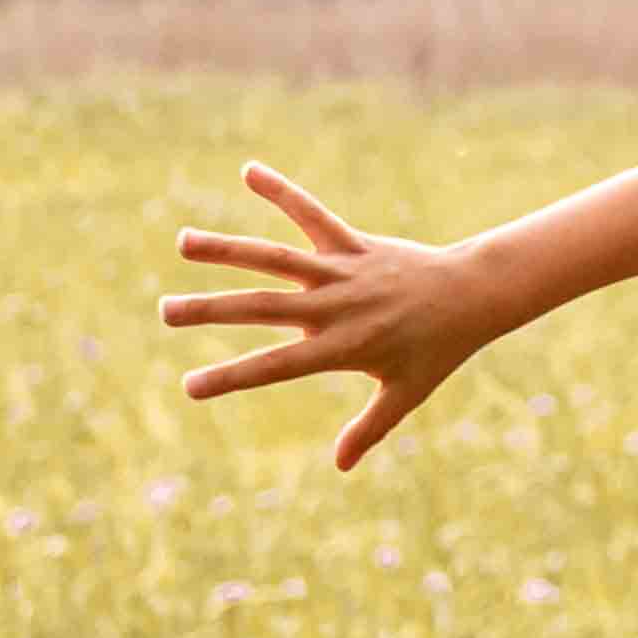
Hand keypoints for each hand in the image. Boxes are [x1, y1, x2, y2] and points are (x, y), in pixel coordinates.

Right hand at [159, 163, 518, 469]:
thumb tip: (340, 466)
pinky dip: (282, 193)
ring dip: (227, 249)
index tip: (189, 387)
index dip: (230, 377)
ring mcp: (342, 271)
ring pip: (275, 258)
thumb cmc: (438, 350)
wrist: (472, 295)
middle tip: (164, 311)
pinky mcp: (353, 243)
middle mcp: (334, 307)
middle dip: (210, 310)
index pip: (274, 367)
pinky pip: (312, 214)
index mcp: (341, 347)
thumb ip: (369, 429)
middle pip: (261, 309)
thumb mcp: (405, 395)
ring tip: (183, 241)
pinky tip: (249, 170)